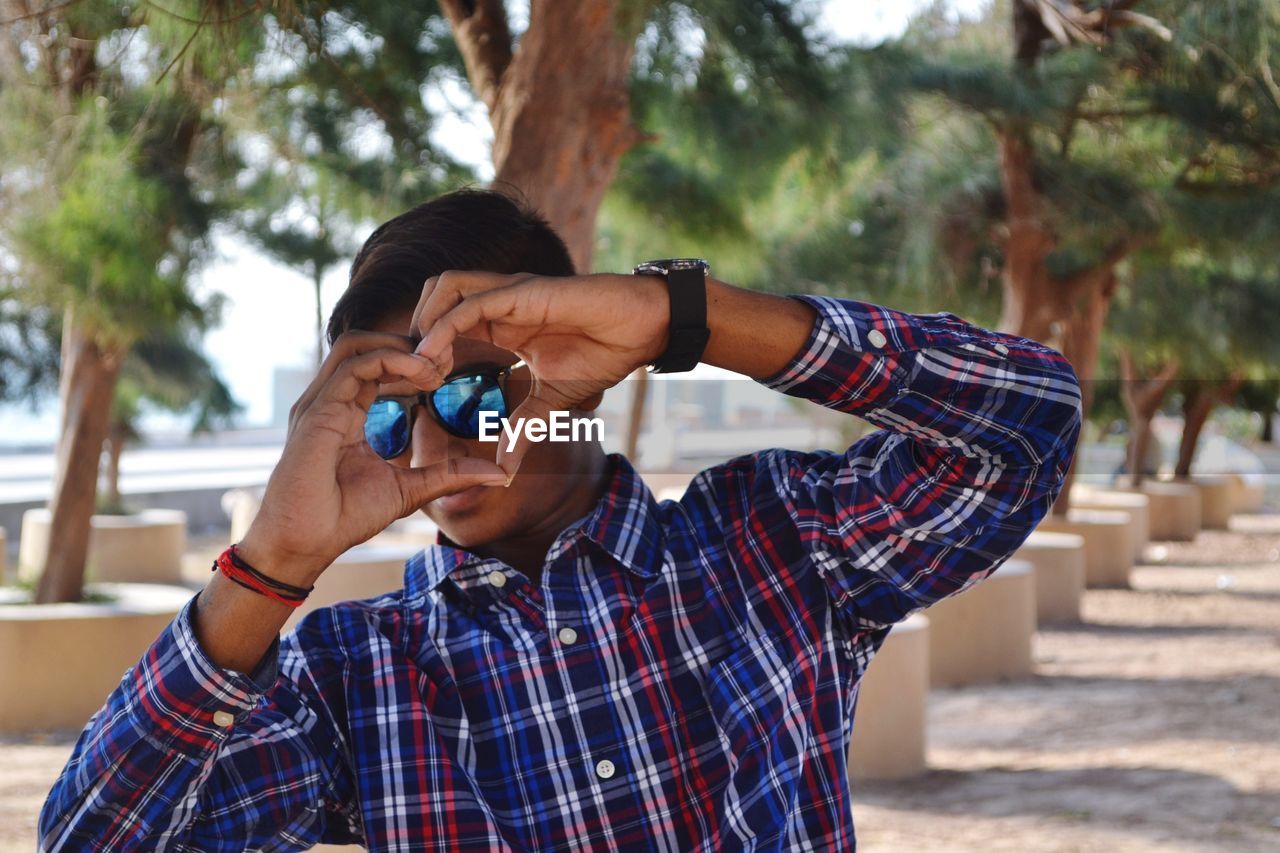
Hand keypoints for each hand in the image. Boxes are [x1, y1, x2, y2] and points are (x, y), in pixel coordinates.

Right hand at [238, 332, 507, 583]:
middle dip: (411, 345)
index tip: (448, 372)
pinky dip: (393, 363)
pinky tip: (423, 377)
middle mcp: (331, 400)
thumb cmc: (345, 518)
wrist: (305, 544)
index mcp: (347, 411)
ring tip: (436, 368)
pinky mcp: (317, 411)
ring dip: (403, 349)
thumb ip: (449, 474)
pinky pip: (356, 366)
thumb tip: (498, 474)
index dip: (415, 360)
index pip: (378, 364)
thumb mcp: (411, 489)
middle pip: (368, 344)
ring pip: (359, 345)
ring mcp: (321, 402)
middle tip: (448, 362)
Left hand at [410, 271, 668, 474]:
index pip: (446, 326)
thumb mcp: (551, 402)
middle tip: (411, 379)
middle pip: (434, 301)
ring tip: (421, 366)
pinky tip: (433, 356)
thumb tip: (506, 471)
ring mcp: (509, 293)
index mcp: (502, 322)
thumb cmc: (602, 355)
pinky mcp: (522, 292)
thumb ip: (524, 429)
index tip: (414, 392)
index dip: (425, 355)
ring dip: (424, 325)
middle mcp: (500, 302)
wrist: (641, 331)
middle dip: (415, 336)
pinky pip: (470, 305)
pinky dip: (445, 328)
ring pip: (443, 290)